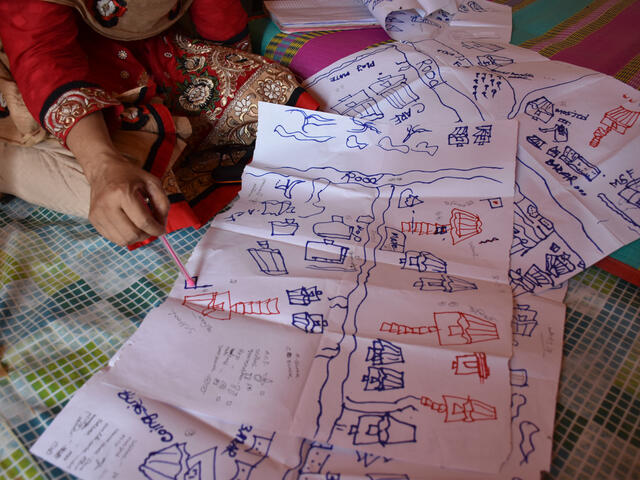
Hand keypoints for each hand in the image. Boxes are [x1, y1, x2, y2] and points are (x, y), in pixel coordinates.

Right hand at [65, 111, 169, 245]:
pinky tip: (129, 226)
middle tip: (151, 228)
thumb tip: (162, 223)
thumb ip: (162, 202)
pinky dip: (125, 237)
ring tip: (141, 228)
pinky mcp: (93, 219)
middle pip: (132, 234)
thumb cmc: (129, 175)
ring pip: (123, 240)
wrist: (102, 169)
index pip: (143, 221)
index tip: (162, 229)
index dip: (156, 229)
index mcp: (123, 193)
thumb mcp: (152, 182)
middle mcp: (107, 204)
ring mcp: (98, 213)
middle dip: (147, 235)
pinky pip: (113, 239)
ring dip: (136, 238)